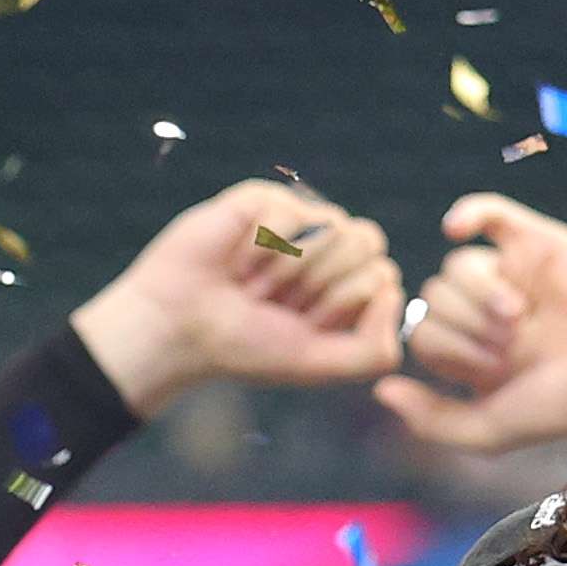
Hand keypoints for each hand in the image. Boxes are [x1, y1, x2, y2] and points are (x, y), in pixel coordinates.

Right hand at [78, 182, 406, 418]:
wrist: (175, 331)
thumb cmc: (243, 348)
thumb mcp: (318, 365)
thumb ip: (375, 352)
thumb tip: (391, 290)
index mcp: (345, 283)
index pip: (382, 274)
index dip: (343, 303)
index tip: (301, 323)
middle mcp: (328, 247)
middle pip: (367, 243)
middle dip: (319, 284)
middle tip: (275, 302)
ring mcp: (297, 220)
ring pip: (334, 226)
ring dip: (287, 270)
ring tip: (252, 285)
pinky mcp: (264, 200)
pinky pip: (291, 212)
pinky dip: (261, 248)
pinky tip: (235, 262)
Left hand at [372, 193, 566, 457]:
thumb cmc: (555, 409)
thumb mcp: (483, 430)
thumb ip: (427, 418)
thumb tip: (380, 388)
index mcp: (466, 344)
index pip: (420, 330)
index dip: (447, 349)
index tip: (490, 368)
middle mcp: (482, 307)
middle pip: (433, 296)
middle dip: (465, 325)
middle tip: (511, 345)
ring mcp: (510, 273)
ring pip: (458, 266)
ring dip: (481, 296)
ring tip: (521, 319)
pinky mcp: (538, 244)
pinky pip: (491, 214)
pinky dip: (469, 212)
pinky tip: (455, 227)